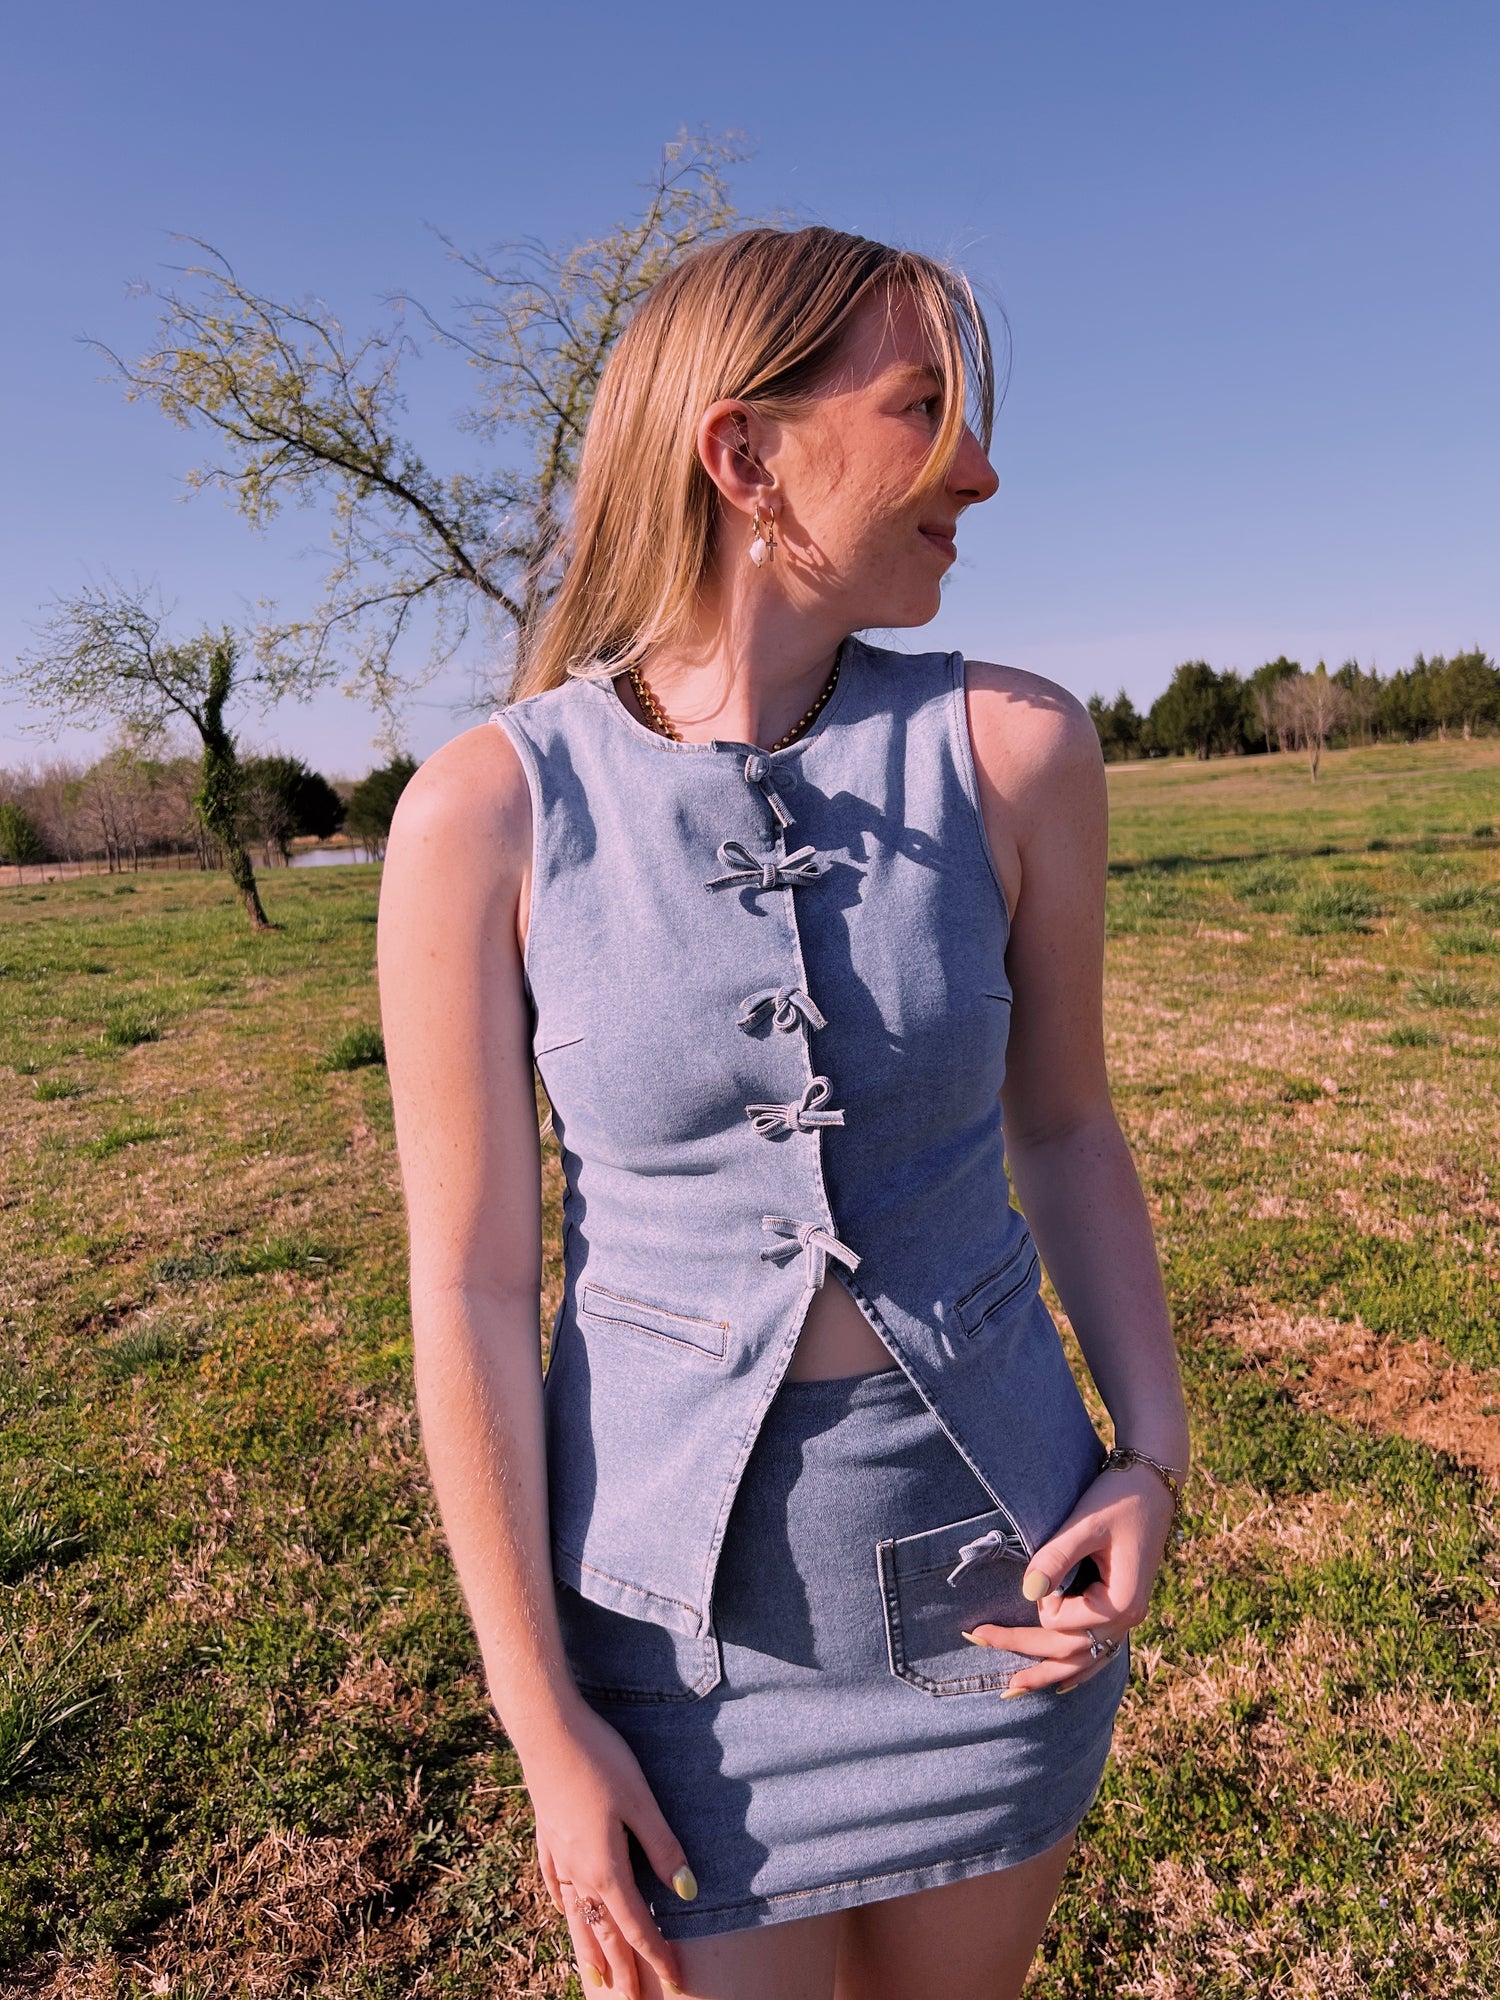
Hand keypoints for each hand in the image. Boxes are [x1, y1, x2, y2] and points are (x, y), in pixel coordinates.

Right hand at [525, 1695, 693, 1995]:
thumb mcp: (641, 1802)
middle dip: (620, 1969)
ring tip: (593, 1978)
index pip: (637, 1926)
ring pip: (575, 1916)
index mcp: (606, 1869)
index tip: (676, 1982)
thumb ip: (663, 1848)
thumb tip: (688, 1891)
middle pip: (602, 1933)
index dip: (657, 1956)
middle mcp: (579, 1872)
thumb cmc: (600, 1760)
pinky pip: (555, 1884)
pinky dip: (563, 1905)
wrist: (547, 1729)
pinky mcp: (546, 1834)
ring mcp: (559, 1854)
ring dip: (587, 1949)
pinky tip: (563, 1909)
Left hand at [962, 1460, 1176, 1693]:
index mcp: (1122, 1602)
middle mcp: (1128, 1619)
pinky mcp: (1122, 1609)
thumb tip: (1027, 1592)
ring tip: (1010, 1688)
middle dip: (1021, 1648)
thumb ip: (1056, 1558)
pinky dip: (1076, 1669)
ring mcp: (1128, 1619)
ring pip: (1084, 1661)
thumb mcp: (1085, 1523)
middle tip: (974, 1637)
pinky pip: (1099, 1652)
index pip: (1064, 1623)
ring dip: (1046, 1673)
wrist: (1153, 1484)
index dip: (1040, 1606)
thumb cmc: (1118, 1499)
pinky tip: (1060, 1683)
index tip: (1034, 1574)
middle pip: (1068, 1650)